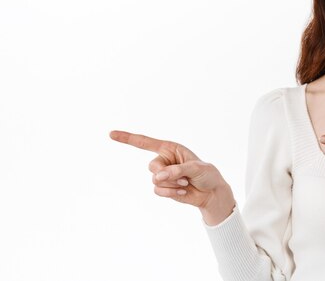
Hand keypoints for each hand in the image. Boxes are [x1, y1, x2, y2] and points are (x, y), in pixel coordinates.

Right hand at [109, 130, 235, 224]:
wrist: (211, 193)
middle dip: (167, 173)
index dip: (128, 138)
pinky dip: (171, 193)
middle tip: (184, 176)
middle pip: (152, 166)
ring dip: (172, 185)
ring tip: (186, 183)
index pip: (145, 142)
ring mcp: (162, 175)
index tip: (111, 134)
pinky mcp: (163, 188)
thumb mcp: (197, 168)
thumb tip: (158, 177)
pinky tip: (183, 192)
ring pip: (155, 181)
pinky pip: (158, 191)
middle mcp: (164, 160)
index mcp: (170, 148)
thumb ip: (177, 170)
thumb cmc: (207, 174)